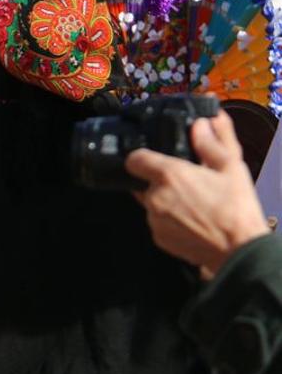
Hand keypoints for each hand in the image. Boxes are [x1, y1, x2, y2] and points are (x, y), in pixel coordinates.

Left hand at [125, 113, 270, 277]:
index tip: (153, 159)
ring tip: (193, 204)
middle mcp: (154, 197)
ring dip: (164, 201)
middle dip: (158, 181)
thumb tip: (201, 124)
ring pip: (150, 204)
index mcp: (169, 175)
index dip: (142, 157)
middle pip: (142, 182)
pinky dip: (168, 220)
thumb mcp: (231, 168)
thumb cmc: (237, 207)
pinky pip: (157, 223)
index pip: (134, 159)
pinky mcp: (158, 238)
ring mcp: (153, 220)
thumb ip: (212, 142)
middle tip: (185, 184)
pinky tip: (191, 221)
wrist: (239, 249)